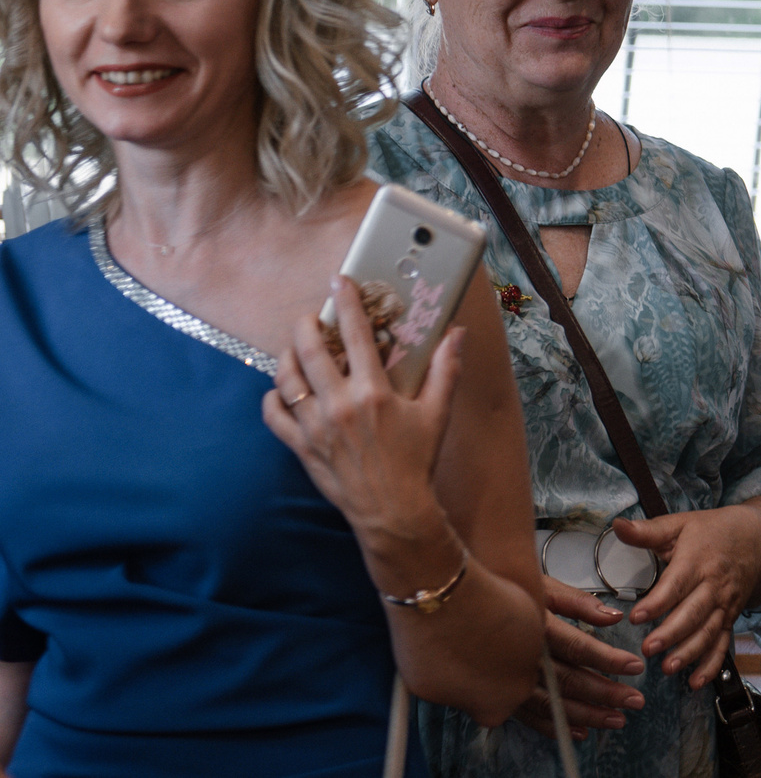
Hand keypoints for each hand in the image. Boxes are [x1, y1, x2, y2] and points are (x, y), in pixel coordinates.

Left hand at [263, 277, 459, 539]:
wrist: (392, 510)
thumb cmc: (416, 460)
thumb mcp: (437, 412)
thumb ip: (446, 369)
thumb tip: (456, 333)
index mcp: (373, 392)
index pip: (355, 334)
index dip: (347, 302)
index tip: (340, 280)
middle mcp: (339, 405)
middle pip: (310, 350)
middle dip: (307, 325)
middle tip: (312, 317)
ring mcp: (315, 426)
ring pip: (286, 379)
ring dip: (288, 356)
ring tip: (296, 348)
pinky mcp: (300, 446)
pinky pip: (273, 414)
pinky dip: (272, 397)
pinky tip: (282, 390)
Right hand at [513, 576, 647, 740]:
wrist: (454, 604)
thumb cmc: (502, 589)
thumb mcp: (541, 585)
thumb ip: (578, 602)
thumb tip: (613, 616)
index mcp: (536, 627)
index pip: (579, 648)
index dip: (609, 659)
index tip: (636, 666)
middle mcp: (522, 657)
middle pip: (569, 681)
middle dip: (606, 693)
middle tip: (635, 700)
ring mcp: (507, 680)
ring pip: (552, 704)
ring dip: (586, 715)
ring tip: (616, 720)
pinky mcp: (497, 696)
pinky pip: (529, 716)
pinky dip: (554, 726)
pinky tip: (579, 732)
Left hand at [617, 504, 760, 688]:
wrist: (757, 538)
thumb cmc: (711, 531)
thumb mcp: (679, 525)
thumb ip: (647, 531)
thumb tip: (616, 526)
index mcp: (696, 561)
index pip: (676, 584)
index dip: (658, 602)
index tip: (637, 617)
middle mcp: (712, 586)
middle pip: (693, 612)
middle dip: (672, 633)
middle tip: (649, 649)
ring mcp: (724, 604)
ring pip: (708, 632)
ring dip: (689, 652)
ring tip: (668, 668)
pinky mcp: (730, 618)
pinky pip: (723, 644)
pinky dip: (712, 665)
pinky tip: (696, 683)